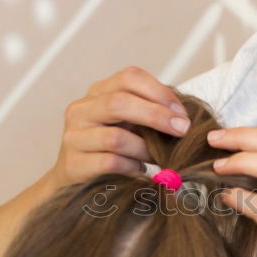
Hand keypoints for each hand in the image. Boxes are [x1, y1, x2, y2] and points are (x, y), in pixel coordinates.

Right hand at [46, 67, 190, 193]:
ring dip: (145, 149)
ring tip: (159, 158)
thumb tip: (184, 119)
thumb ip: (149, 114)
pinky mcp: (73, 164)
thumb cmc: (111, 148)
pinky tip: (139, 170)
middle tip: (182, 130)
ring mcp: (73, 137)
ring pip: (115, 137)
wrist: (76, 179)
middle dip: (156, 115)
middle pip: (119, 103)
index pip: (129, 77)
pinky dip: (132, 167)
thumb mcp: (129, 123)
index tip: (182, 112)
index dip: (159, 92)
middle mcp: (81, 110)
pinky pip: (110, 162)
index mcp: (98, 92)